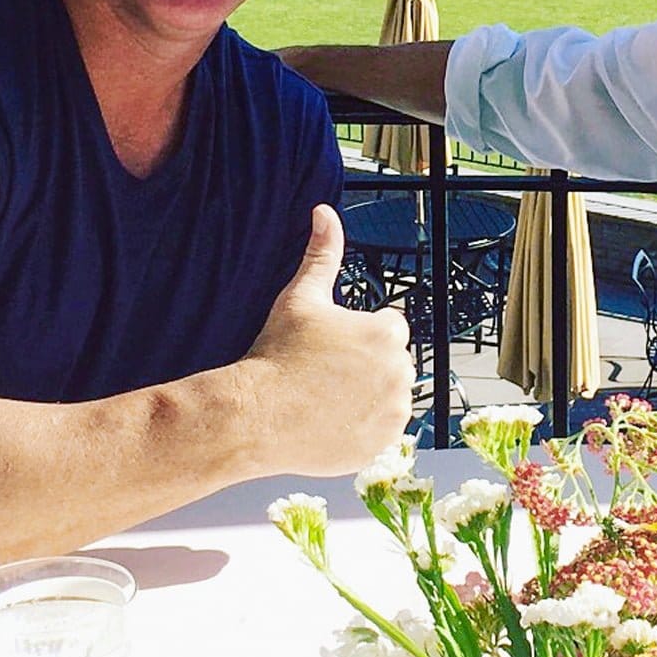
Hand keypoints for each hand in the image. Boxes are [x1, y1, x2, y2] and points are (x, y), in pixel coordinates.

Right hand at [245, 205, 413, 475]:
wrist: (256, 415)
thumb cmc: (276, 353)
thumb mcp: (300, 297)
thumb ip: (322, 253)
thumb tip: (324, 211)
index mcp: (387, 333)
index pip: (387, 328)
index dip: (355, 336)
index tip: (328, 348)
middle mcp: (400, 372)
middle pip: (389, 363)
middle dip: (365, 366)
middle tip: (322, 375)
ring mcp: (393, 413)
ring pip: (388, 397)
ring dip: (368, 396)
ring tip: (324, 398)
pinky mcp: (382, 445)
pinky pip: (381, 431)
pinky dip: (364, 428)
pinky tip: (330, 422)